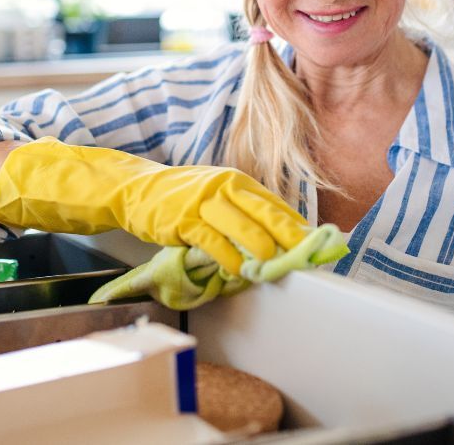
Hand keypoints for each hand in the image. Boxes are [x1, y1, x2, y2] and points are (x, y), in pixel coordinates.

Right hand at [0, 137, 307, 272]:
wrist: (135, 189)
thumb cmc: (181, 198)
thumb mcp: (216, 195)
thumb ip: (244, 212)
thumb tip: (281, 236)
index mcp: (238, 182)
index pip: (277, 206)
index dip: (299, 228)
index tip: (318, 247)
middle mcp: (225, 187)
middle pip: (268, 216)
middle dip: (291, 241)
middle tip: (308, 261)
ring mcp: (205, 202)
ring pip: (245, 230)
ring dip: (263, 253)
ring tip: (274, 270)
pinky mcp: (185, 220)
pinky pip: (214, 243)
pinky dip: (230, 260)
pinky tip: (239, 272)